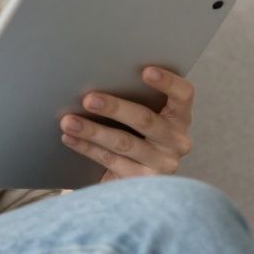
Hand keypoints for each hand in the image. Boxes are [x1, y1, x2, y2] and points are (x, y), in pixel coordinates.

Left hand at [58, 66, 193, 182]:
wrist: (140, 182)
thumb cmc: (138, 134)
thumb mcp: (144, 117)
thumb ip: (134, 99)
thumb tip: (98, 79)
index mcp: (180, 116)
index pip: (184, 95)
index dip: (168, 82)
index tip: (146, 71)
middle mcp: (177, 140)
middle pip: (145, 119)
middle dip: (114, 108)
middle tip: (88, 99)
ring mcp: (163, 163)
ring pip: (124, 142)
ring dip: (93, 130)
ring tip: (69, 121)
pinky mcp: (144, 180)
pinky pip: (111, 160)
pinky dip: (87, 147)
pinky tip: (70, 138)